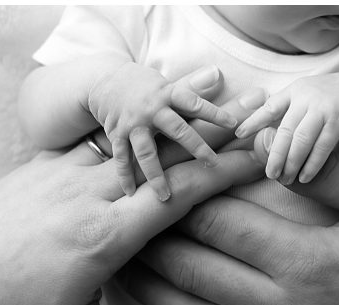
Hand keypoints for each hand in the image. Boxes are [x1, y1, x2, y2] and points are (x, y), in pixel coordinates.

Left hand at [0, 84, 267, 304]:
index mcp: (103, 236)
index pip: (178, 192)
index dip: (223, 173)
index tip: (257, 159)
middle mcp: (88, 193)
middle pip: (165, 154)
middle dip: (213, 139)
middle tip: (251, 126)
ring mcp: (64, 172)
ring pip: (137, 139)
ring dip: (180, 127)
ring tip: (215, 107)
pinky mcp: (47, 166)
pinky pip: (105, 141)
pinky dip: (139, 130)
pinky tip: (157, 117)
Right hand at [88, 63, 237, 196]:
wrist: (104, 79)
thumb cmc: (146, 85)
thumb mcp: (168, 81)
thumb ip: (193, 85)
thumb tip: (219, 73)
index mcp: (167, 93)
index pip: (195, 103)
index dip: (215, 113)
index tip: (235, 125)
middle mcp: (151, 109)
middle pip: (177, 130)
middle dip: (196, 147)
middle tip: (213, 164)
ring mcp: (133, 123)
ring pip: (146, 152)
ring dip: (156, 175)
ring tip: (166, 197)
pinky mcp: (116, 134)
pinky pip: (122, 158)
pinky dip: (125, 176)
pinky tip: (131, 193)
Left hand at [125, 129, 338, 304]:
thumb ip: (337, 175)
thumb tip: (286, 150)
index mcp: (311, 261)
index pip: (223, 223)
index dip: (185, 197)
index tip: (162, 179)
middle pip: (197, 269)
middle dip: (155, 240)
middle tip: (128, 218)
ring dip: (158, 288)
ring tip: (129, 264)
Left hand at [235, 70, 338, 184]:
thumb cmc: (328, 99)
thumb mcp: (305, 97)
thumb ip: (285, 109)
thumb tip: (259, 130)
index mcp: (295, 91)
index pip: (270, 106)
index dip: (253, 121)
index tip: (238, 134)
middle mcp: (307, 97)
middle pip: (285, 130)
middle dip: (275, 155)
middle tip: (270, 175)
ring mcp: (324, 107)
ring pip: (302, 140)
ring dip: (292, 163)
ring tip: (286, 180)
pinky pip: (322, 146)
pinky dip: (312, 164)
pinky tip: (305, 177)